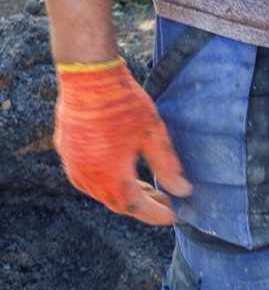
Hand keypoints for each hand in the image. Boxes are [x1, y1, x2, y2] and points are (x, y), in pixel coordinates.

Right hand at [54, 57, 190, 224]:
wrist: (88, 74)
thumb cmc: (123, 102)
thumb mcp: (153, 136)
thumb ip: (168, 167)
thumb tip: (183, 191)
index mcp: (109, 172)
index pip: (134, 206)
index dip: (155, 214)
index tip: (172, 215)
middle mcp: (85, 172)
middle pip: (116, 202)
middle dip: (142, 206)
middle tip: (164, 201)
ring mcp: (72, 161)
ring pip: (100, 192)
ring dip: (124, 195)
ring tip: (147, 188)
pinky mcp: (66, 150)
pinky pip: (86, 178)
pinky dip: (106, 183)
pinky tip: (121, 175)